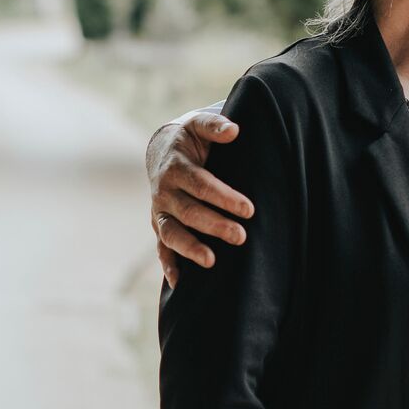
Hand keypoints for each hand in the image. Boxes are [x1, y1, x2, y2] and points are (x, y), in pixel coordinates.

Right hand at [149, 111, 254, 286]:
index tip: (249, 209)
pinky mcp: (160, 226)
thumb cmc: (190, 140)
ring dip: (190, 248)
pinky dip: (168, 265)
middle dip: (214, 225)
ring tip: (212, 261)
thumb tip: (234, 130)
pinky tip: (180, 283)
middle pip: (189, 212)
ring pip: (172, 233)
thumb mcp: (199, 125)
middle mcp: (164, 192)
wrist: (162, 151)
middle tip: (241, 236)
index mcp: (176, 167)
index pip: (201, 184)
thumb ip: (215, 126)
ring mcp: (160, 212)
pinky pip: (161, 248)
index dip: (224, 197)